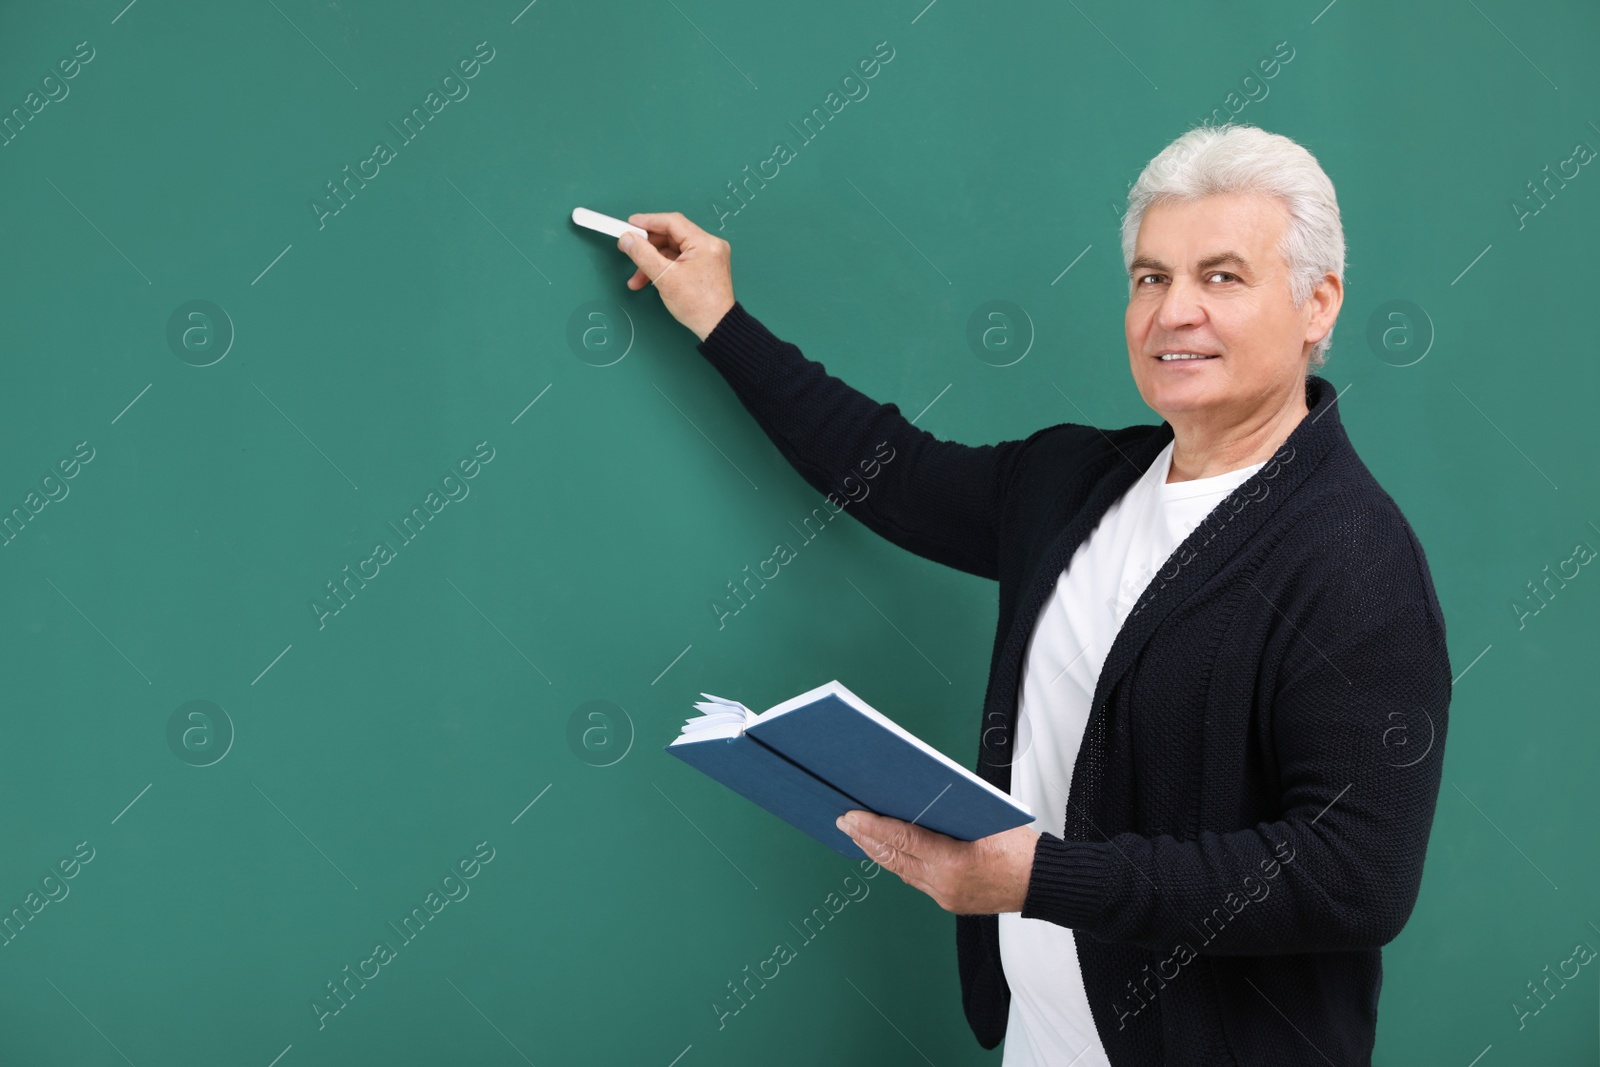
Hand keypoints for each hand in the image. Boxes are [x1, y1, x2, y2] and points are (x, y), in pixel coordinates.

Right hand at [617, 211, 736, 341]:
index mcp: (704, 243)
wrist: (717, 328)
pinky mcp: (705, 267)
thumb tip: (627, 238)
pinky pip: (679, 260)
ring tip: (636, 278)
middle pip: (671, 236)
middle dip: (648, 247)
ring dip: (653, 261)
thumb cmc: (697, 305)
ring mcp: (708, 256)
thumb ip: (643, 255)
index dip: (648, 221)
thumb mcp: (664, 278)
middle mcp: (709, 245)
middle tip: (627, 250)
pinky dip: (664, 268)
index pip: (672, 222)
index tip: (629, 225)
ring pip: (673, 250)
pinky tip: (649, 279)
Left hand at [835, 810, 1039, 914]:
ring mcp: (944, 896)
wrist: (1041, 882)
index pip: (902, 839)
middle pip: (894, 858)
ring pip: (901, 871)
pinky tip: (887, 851)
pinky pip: (914, 880)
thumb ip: (948, 813)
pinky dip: (898, 863)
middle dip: (865, 839)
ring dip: (878, 852)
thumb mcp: (984, 818)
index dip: (872, 827)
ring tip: (858, 835)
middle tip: (844, 821)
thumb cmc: (1019, 847)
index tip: (851, 816)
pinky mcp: (947, 902)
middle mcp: (943, 883)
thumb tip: (914, 798)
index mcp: (953, 860)